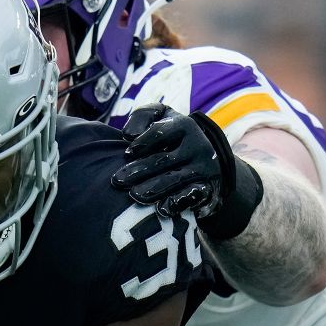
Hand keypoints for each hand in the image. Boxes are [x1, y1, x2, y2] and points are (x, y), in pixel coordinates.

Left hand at [112, 105, 234, 218]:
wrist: (205, 156)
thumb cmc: (170, 136)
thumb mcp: (160, 117)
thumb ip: (143, 116)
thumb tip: (129, 134)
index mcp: (183, 126)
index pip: (161, 132)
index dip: (142, 143)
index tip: (126, 153)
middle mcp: (197, 146)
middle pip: (164, 159)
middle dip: (139, 170)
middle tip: (117, 180)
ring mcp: (204, 168)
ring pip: (176, 179)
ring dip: (154, 188)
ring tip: (134, 195)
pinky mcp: (208, 188)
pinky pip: (192, 196)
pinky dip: (177, 203)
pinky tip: (161, 209)